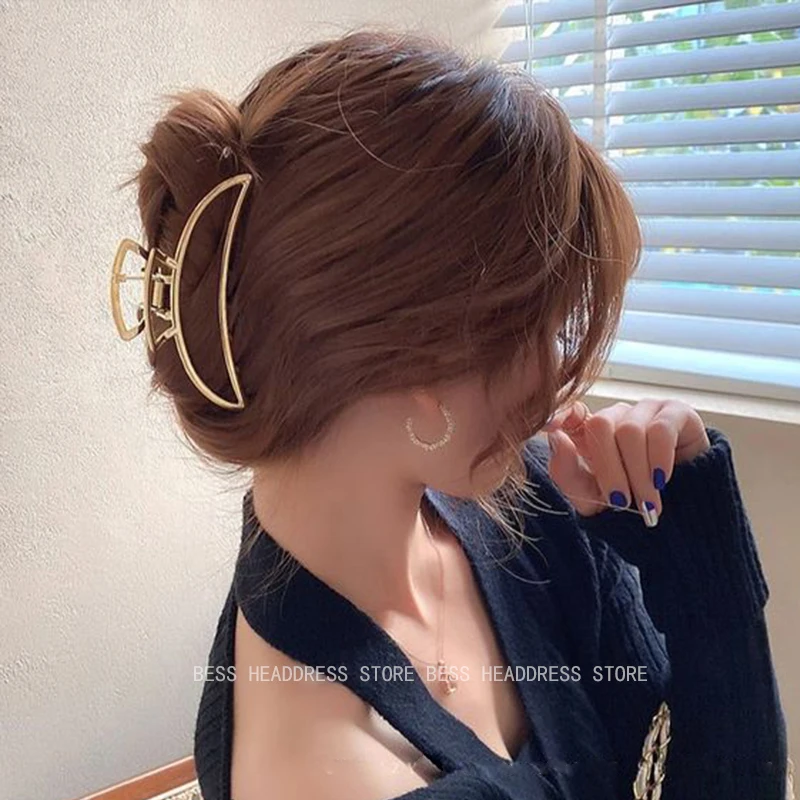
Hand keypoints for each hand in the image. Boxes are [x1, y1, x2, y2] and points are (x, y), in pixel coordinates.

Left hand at [542, 399, 710, 524]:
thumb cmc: (629, 506)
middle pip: (600, 425)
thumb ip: (566, 472)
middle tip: (621, 501)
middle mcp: (616, 416)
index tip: (550, 428)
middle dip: (609, 468)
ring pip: (631, 431)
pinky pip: (661, 429)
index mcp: (589, 431)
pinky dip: (658, 460)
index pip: (570, 411)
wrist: (679, 522)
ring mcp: (646, 411)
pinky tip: (662, 480)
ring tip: (647, 501)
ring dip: (637, 473)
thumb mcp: (590, 498)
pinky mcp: (677, 414)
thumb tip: (556, 437)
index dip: (560, 414)